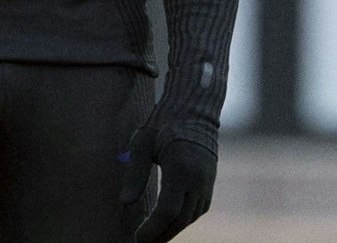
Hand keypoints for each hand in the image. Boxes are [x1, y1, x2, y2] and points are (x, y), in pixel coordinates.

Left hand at [118, 125, 217, 242]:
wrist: (194, 106)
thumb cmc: (164, 121)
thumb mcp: (142, 143)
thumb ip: (135, 174)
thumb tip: (125, 203)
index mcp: (181, 168)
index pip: (167, 211)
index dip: (151, 230)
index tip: (137, 239)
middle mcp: (198, 177)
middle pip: (180, 219)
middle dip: (161, 235)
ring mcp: (208, 179)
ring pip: (192, 216)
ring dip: (173, 229)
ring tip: (154, 237)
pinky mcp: (211, 178)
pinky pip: (199, 207)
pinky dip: (185, 218)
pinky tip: (171, 221)